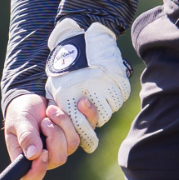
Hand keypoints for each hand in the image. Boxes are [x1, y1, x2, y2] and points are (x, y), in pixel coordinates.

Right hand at [3, 91, 86, 179]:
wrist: (35, 97)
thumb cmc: (22, 112)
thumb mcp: (19, 121)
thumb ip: (25, 136)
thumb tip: (33, 155)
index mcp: (26, 160)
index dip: (38, 171)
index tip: (41, 152)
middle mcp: (47, 158)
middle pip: (58, 159)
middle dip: (53, 135)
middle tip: (44, 120)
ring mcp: (64, 147)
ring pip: (73, 143)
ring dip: (63, 123)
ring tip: (51, 110)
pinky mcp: (76, 134)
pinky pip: (88, 129)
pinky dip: (86, 114)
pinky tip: (80, 103)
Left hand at [44, 18, 131, 152]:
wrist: (82, 34)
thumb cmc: (66, 62)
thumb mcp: (57, 85)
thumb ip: (62, 106)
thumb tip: (66, 126)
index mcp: (70, 96)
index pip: (82, 126)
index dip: (88, 138)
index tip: (90, 145)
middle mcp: (88, 93)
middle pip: (100, 119)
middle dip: (97, 118)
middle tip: (94, 109)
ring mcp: (104, 84)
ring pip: (111, 108)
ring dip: (106, 105)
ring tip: (98, 93)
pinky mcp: (117, 77)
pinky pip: (120, 95)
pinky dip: (116, 94)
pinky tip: (108, 86)